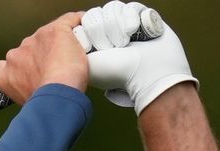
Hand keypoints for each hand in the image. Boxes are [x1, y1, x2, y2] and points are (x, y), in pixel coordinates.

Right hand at [0, 12, 88, 104]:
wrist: (55, 96)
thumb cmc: (44, 103)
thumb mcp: (26, 102)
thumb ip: (25, 92)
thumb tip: (36, 95)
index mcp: (5, 72)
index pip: (4, 65)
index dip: (20, 68)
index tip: (32, 75)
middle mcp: (16, 54)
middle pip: (30, 51)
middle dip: (43, 58)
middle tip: (57, 71)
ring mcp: (35, 40)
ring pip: (49, 39)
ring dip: (58, 47)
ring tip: (71, 62)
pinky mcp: (55, 31)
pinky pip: (69, 22)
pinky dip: (76, 27)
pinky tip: (83, 37)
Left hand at [83, 2, 197, 113]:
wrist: (145, 74)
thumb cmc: (114, 72)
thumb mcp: (85, 60)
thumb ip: (74, 44)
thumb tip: (78, 22)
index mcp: (95, 43)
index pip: (87, 20)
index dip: (91, 29)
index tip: (94, 46)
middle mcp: (110, 34)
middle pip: (99, 13)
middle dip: (104, 30)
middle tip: (111, 48)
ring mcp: (127, 27)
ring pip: (114, 9)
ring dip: (117, 26)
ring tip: (124, 43)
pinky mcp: (144, 21)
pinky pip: (132, 7)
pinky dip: (131, 18)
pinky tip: (134, 32)